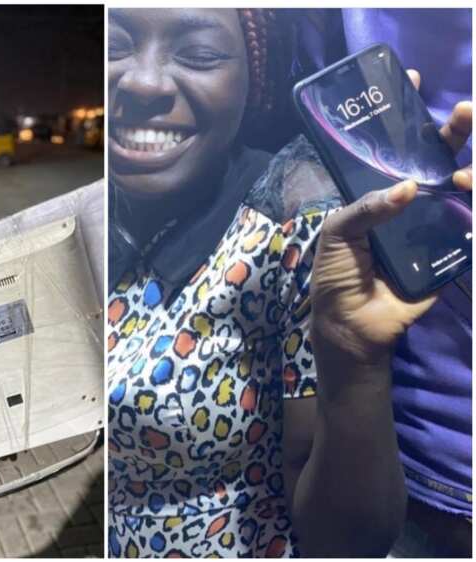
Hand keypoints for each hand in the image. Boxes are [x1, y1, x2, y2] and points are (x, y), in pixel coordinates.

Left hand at [310, 71, 471, 366]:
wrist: (353, 327)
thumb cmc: (337, 277)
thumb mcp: (337, 235)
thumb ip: (366, 207)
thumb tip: (409, 187)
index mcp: (377, 194)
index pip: (394, 147)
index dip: (404, 116)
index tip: (410, 81)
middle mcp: (409, 203)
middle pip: (437, 157)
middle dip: (452, 130)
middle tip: (461, 110)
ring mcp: (433, 224)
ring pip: (462, 185)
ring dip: (469, 170)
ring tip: (461, 176)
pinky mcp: (451, 251)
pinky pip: (470, 227)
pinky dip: (475, 213)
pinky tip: (471, 197)